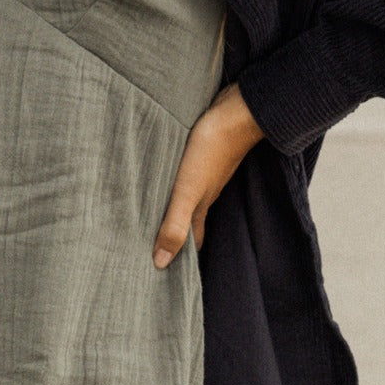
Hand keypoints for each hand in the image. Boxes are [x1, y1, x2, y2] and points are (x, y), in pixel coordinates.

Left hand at [152, 82, 264, 266]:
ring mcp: (204, 173)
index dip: (180, 258)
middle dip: (172, 236)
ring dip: (171, 210)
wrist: (236, 111)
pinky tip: (161, 177)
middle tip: (149, 247)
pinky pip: (185, 176)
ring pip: (187, 198)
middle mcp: (204, 193)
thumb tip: (160, 262)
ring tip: (148, 216)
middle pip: (187, 221)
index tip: (163, 272)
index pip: (191, 241)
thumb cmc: (211, 149)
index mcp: (201, 206)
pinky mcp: (200, 153)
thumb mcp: (188, 191)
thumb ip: (174, 224)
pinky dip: (173, 185)